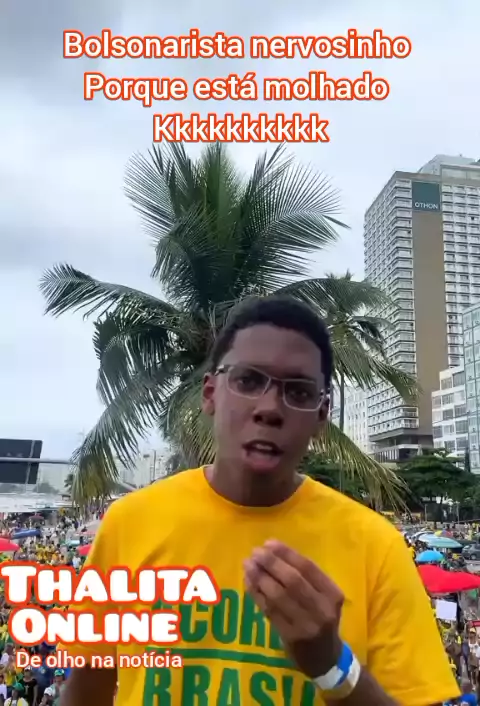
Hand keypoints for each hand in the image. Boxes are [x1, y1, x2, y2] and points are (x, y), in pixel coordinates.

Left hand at [244, 539, 343, 678]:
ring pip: (279, 596)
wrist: (326, 658)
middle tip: (254, 552)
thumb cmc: (321, 618)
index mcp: (332, 593)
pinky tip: (249, 583)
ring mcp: (306, 624)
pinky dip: (257, 594)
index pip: (308, 567)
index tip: (268, 543)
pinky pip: (270, 611)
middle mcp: (322, 609)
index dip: (286, 553)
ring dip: (260, 577)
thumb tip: (272, 551)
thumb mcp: (324, 597)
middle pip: (293, 580)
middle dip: (271, 563)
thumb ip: (305, 578)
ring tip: (247, 565)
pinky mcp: (290, 636)